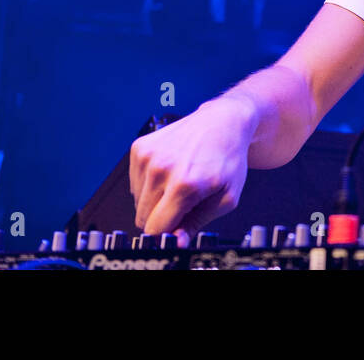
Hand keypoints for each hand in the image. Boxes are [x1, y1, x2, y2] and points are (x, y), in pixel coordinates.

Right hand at [129, 94, 257, 237]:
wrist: (223, 121)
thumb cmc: (228, 157)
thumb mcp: (226, 197)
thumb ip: (197, 223)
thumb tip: (177, 242)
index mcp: (184, 184)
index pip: (155, 229)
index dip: (167, 234)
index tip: (177, 228)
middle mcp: (161, 169)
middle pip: (143, 218)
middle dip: (162, 216)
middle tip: (185, 201)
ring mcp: (147, 156)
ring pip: (138, 201)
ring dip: (155, 199)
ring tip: (179, 181)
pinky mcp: (139, 147)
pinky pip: (135, 183)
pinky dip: (150, 183)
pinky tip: (170, 170)